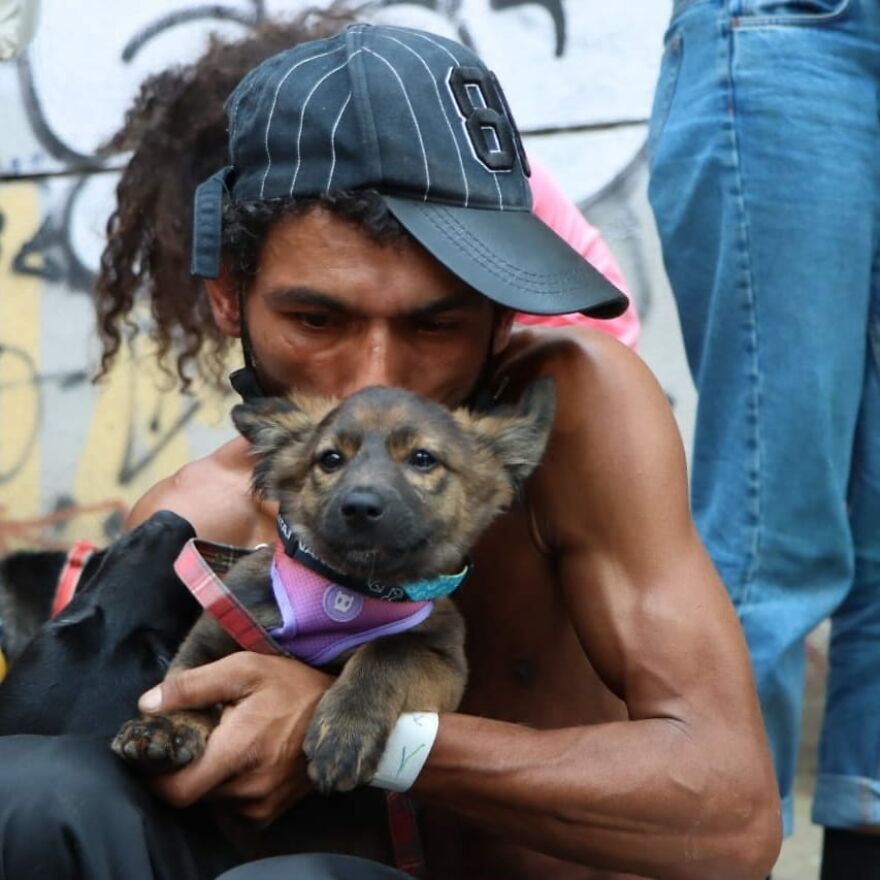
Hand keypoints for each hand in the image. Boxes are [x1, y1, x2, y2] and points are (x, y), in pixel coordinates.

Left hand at [138, 652, 331, 822]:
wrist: (341, 712)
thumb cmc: (291, 685)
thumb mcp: (244, 669)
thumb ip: (193, 686)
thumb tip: (147, 705)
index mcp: (238, 752)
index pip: (176, 790)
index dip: (157, 776)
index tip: (158, 753)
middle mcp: (248, 787)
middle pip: (192, 794)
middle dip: (187, 768)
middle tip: (200, 736)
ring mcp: (262, 803)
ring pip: (212, 800)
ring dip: (210, 776)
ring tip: (227, 743)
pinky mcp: (272, 809)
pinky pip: (234, 806)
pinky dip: (230, 785)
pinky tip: (244, 757)